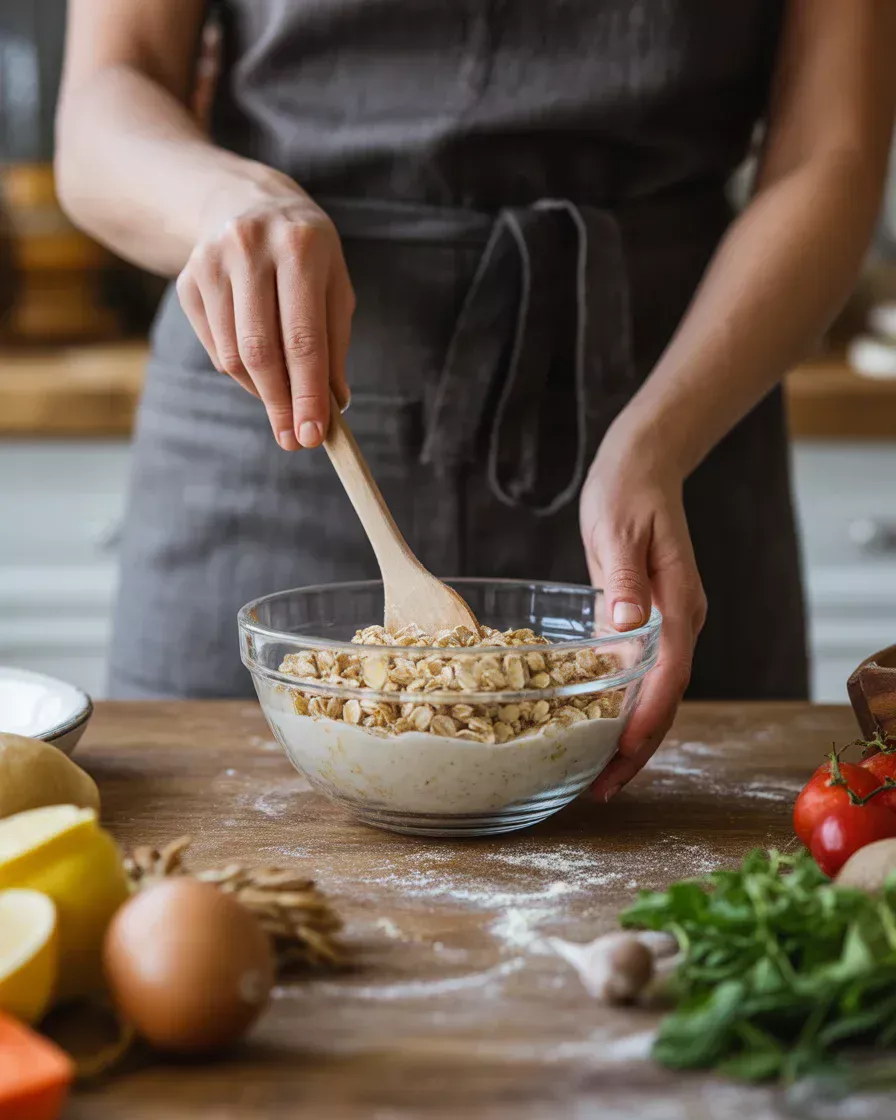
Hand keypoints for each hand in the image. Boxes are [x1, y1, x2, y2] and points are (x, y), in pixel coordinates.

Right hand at [176, 185, 353, 448]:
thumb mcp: (333, 285)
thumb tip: (332, 404)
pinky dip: (240, 372)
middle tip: (295, 440)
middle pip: (261, 351)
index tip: (314, 434)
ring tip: (283, 403)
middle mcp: (250, 249)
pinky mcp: (188, 280)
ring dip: (262, 392)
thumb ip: (334, 344)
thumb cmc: (304, 253)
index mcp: (300, 247)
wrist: (243, 201)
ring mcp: (211, 263)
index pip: (303, 338)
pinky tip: (259, 369)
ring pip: (234, 355)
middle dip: (281, 404)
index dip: (308, 392)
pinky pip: (216, 348)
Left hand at [579, 430, 706, 800]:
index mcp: (678, 604)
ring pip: (653, 693)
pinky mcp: (642, 619)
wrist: (641, 467)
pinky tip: (594, 729)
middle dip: (637, 747)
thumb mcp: (620, 528)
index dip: (646, 722)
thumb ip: (624, 577)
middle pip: (665, 699)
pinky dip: (620, 707)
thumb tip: (626, 624)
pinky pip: (636, 674)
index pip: (668, 677)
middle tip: (603, 788)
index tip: (622, 757)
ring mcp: (663, 624)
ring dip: (629, 735)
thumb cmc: (628, 491)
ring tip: (597, 775)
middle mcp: (678, 622)